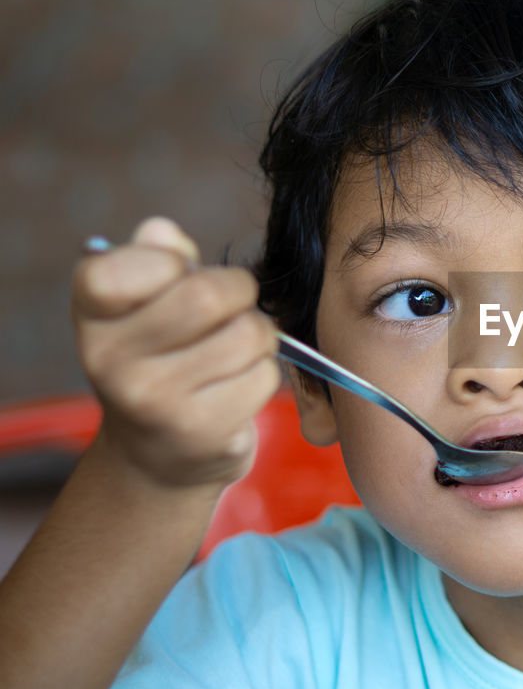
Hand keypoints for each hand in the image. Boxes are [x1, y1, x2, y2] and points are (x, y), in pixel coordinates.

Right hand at [73, 217, 280, 491]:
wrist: (153, 456)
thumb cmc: (159, 358)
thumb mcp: (145, 303)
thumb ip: (158, 258)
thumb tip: (162, 232)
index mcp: (92, 312)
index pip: (138, 262)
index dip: (175, 263)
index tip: (176, 281)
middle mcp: (109, 359)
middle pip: (210, 295)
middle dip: (239, 294)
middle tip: (229, 310)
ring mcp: (153, 401)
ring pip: (249, 335)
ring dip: (257, 338)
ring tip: (230, 354)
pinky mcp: (199, 432)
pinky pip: (264, 377)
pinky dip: (262, 376)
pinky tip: (233, 389)